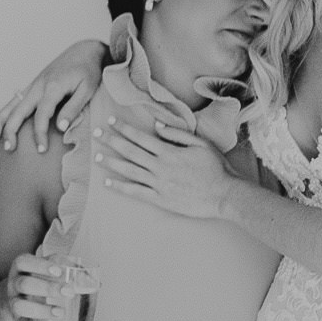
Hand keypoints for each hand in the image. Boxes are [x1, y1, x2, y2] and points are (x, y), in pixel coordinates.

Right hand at [0, 40, 108, 152]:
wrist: (83, 51)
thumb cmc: (88, 71)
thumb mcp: (87, 89)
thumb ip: (73, 108)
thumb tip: (60, 127)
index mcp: (52, 87)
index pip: (41, 115)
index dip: (39, 133)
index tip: (42, 149)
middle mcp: (38, 86)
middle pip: (18, 110)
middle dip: (11, 130)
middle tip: (10, 149)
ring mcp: (33, 85)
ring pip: (11, 104)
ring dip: (1, 120)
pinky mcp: (33, 85)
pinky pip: (15, 100)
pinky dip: (5, 112)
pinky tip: (1, 123)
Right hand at [2, 253, 67, 320]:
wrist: (23, 298)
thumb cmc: (40, 279)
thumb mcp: (48, 269)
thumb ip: (65, 267)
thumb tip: (87, 276)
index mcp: (21, 268)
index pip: (23, 262)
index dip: (40, 266)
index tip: (59, 271)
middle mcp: (14, 285)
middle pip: (23, 284)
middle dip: (47, 288)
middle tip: (69, 292)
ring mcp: (15, 304)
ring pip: (20, 307)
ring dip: (42, 310)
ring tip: (61, 312)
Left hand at [95, 115, 234, 219]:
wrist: (225, 195)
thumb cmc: (216, 168)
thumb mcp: (201, 144)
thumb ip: (178, 134)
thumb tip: (157, 126)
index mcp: (169, 152)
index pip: (140, 137)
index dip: (124, 128)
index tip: (111, 121)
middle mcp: (160, 167)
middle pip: (130, 151)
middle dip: (111, 141)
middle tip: (96, 133)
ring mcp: (159, 184)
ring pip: (129, 171)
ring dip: (111, 162)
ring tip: (96, 156)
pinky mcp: (160, 199)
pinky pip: (136, 192)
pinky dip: (120, 187)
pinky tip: (108, 182)